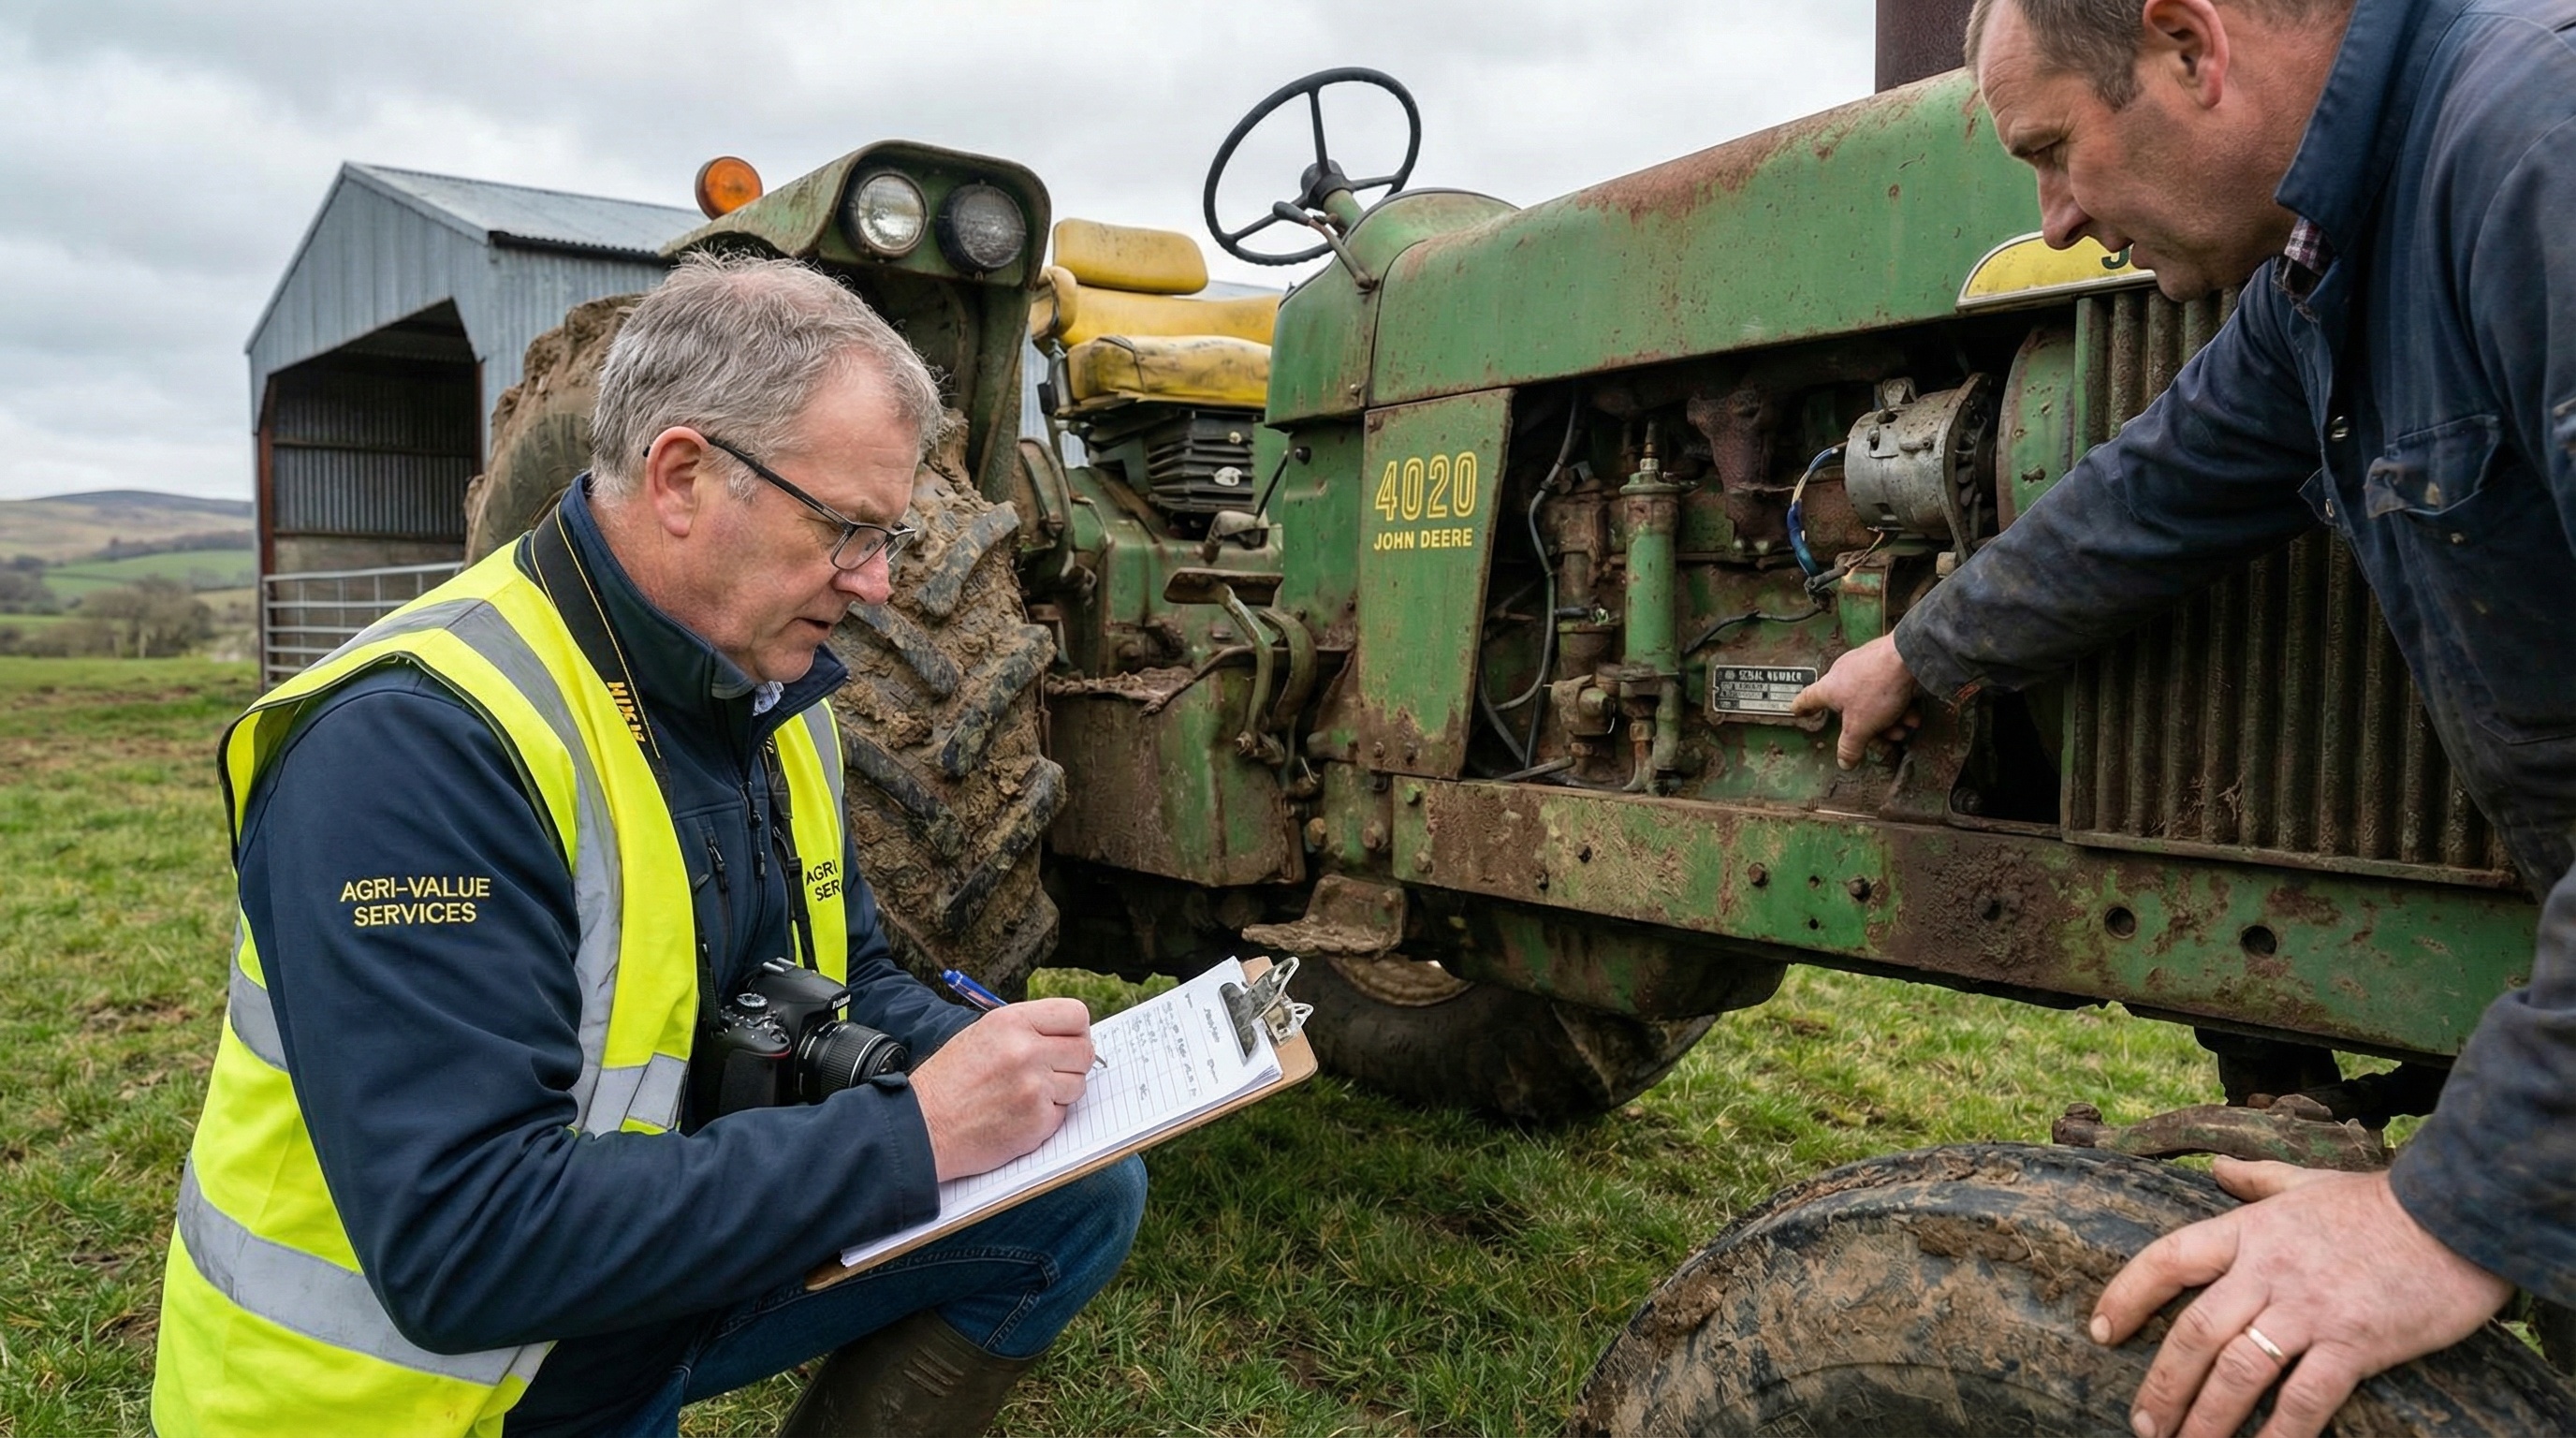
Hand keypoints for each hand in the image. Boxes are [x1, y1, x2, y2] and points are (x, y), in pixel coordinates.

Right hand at [909, 997, 1095, 1180]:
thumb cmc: (948, 1081)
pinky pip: (1063, 1114)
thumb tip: (1069, 1035)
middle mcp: (1026, 1050)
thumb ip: (1026, 1030)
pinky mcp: (1037, 1121)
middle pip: (1085, 1050)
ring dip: (1060, 1092)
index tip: (1068, 1041)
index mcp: (1012, 1021)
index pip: (1076, 1014)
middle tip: (1051, 1072)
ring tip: (1024, 1095)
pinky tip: (1017, 1115)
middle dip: (1073, 1062)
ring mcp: (1035, 1087)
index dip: (1077, 1030)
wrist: (922, 1126)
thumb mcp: (982, 1035)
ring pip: (1078, 1084)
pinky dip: (1045, 1117)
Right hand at [1791, 634, 1920, 768]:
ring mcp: (1863, 664)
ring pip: (1871, 699)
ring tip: (1904, 725)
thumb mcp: (1861, 727)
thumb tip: (1844, 762)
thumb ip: (1850, 746)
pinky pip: (1886, 687)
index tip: (1796, 710)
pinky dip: (1898, 702)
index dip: (1801, 707)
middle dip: (1867, 725)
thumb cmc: (1877, 687)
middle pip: (1848, 706)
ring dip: (1888, 717)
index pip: (1807, 699)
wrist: (1908, 656)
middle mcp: (1842, 673)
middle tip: (1880, 736)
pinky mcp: (1884, 660)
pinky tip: (1912, 713)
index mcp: (1828, 688)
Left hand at [2093, 1158, 2512, 1437]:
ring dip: (2205, 1419)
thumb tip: (2220, 1168)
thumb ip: (2257, 1179)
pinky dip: (2278, 1434)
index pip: (2166, 1261)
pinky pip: (2304, 1400)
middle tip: (2142, 1422)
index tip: (2099, 1331)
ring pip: (2237, 1373)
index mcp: (2248, 1231)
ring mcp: (2309, 1310)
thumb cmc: (2379, 1204)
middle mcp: (2267, 1272)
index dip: (2125, 1296)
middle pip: (2194, 1332)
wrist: (2456, 1216)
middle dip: (2162, 1384)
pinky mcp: (2355, 1344)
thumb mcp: (2307, 1181)